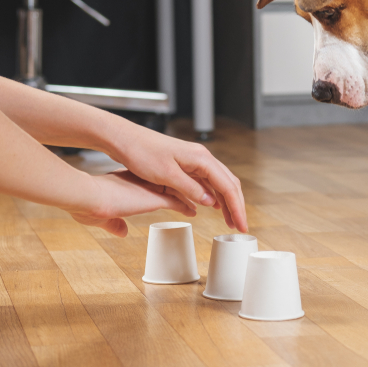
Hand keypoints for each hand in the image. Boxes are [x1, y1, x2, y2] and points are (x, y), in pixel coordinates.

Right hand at [69, 170, 195, 236]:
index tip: (170, 192)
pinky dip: (187, 205)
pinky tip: (195, 211)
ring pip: (177, 191)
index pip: (153, 182)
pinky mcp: (155, 197)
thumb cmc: (87, 203)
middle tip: (194, 195)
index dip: (164, 187)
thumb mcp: (101, 216)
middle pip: (170, 183)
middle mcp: (144, 181)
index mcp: (130, 180)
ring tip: (198, 205)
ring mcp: (151, 187)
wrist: (88, 195)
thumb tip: (122, 232)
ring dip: (189, 198)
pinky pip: (178, 200)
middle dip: (183, 190)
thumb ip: (113, 224)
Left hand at [107, 127, 247, 232]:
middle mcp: (202, 158)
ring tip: (229, 221)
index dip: (237, 208)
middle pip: (228, 184)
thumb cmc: (142, 153)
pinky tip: (213, 207)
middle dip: (236, 206)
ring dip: (226, 202)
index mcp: (201, 159)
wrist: (125, 139)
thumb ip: (190, 189)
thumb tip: (211, 202)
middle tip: (239, 226)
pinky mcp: (185, 164)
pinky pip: (206, 181)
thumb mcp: (166, 175)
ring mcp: (194, 160)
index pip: (227, 186)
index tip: (241, 225)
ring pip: (219, 183)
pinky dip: (213, 195)